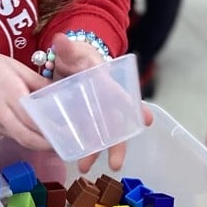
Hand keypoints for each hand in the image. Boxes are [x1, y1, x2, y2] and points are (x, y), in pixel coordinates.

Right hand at [0, 49, 51, 152]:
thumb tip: (56, 91)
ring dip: (35, 141)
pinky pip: (8, 134)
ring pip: (18, 138)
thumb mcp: (14, 66)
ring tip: (50, 138)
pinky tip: (29, 129)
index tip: (66, 132)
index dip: (52, 130)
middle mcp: (2, 114)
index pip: (35, 120)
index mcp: (11, 95)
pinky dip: (21, 134)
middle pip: (28, 138)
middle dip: (46, 145)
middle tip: (61, 142)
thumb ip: (36, 80)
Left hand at [50, 33, 152, 173]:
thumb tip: (60, 39)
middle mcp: (104, 101)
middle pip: (116, 124)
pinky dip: (82, 149)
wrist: (65, 63)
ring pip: (100, 135)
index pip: (122, 95)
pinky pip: (84, 137)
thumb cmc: (75, 56)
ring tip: (84, 167)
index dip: (135, 107)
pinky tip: (75, 161)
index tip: (146, 119)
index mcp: (106, 83)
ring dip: (95, 152)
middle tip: (117, 164)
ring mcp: (92, 113)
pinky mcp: (80, 120)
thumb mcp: (71, 51)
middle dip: (118, 144)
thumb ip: (66, 48)